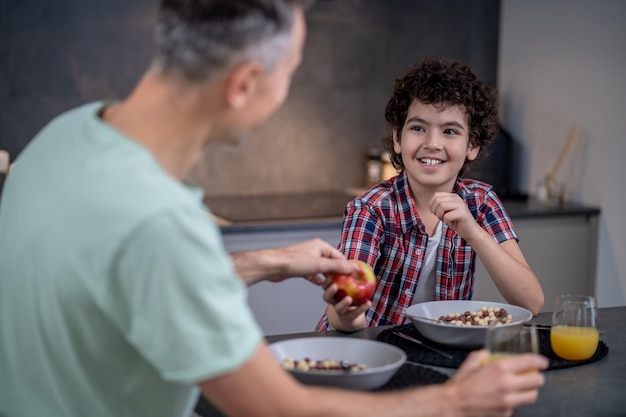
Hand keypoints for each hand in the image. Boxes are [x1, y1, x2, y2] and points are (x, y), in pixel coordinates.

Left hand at [231, 238, 358, 285]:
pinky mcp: (301, 268)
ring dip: (328, 277)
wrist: (274, 266)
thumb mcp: (320, 264)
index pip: (340, 257)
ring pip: (322, 269)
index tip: (354, 278)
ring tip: (334, 287)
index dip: (347, 267)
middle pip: (332, 263)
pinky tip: (321, 285)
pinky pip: (313, 273)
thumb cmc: (295, 262)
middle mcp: (315, 251)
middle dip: (337, 273)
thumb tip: (354, 267)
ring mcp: (307, 259)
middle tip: (344, 285)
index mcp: (321, 246)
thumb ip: (338, 266)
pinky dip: (318, 279)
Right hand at [322, 279, 369, 330]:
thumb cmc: (348, 295)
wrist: (349, 316)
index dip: (326, 281)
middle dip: (330, 291)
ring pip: (338, 308)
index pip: (325, 286)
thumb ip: (349, 275)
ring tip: (349, 298)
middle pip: (327, 297)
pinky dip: (362, 308)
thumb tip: (358, 264)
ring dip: (343, 303)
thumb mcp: (347, 285)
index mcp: (331, 291)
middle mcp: (333, 301)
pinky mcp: (348, 317)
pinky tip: (368, 302)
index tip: (330, 275)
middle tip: (335, 286)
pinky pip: (354, 313)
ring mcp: (339, 310)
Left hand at [429, 192, 480, 239]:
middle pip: (438, 200)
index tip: (435, 212)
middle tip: (440, 217)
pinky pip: (447, 216)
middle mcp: (457, 198)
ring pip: (441, 206)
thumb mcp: (446, 211)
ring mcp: (461, 205)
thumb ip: (439, 205)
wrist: (470, 231)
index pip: (436, 195)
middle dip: (435, 211)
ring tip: (445, 219)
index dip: (432, 205)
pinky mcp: (462, 213)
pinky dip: (446, 221)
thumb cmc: (456, 221)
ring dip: (440, 215)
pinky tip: (452, 223)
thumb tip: (430, 204)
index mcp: (453, 196)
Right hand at [446, 350, 547, 416]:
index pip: (530, 362)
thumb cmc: (461, 383)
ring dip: (530, 391)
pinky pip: (518, 406)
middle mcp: (508, 384)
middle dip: (537, 377)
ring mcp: (509, 400)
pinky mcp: (506, 413)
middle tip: (533, 376)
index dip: (540, 361)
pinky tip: (506, 398)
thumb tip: (489, 353)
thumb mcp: (471, 361)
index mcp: (500, 368)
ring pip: (532, 396)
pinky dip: (515, 402)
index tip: (542, 362)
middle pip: (537, 381)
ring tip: (523, 388)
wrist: (454, 404)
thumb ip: (483, 354)